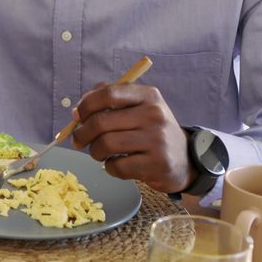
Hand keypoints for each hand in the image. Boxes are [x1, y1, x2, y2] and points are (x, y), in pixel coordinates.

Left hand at [70, 83, 194, 192]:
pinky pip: (117, 166)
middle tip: (79, 141)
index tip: (78, 116)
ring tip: (99, 153)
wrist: (185, 160)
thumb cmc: (151, 131)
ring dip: (95, 151)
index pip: (108, 94)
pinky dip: (109, 167)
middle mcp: (154, 114)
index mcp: (148, 95)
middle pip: (101, 122)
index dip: (86, 105)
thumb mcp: (138, 108)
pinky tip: (116, 164)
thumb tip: (76, 112)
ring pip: (105, 144)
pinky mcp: (157, 164)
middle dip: (82, 133)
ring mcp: (157, 140)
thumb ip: (107, 101)